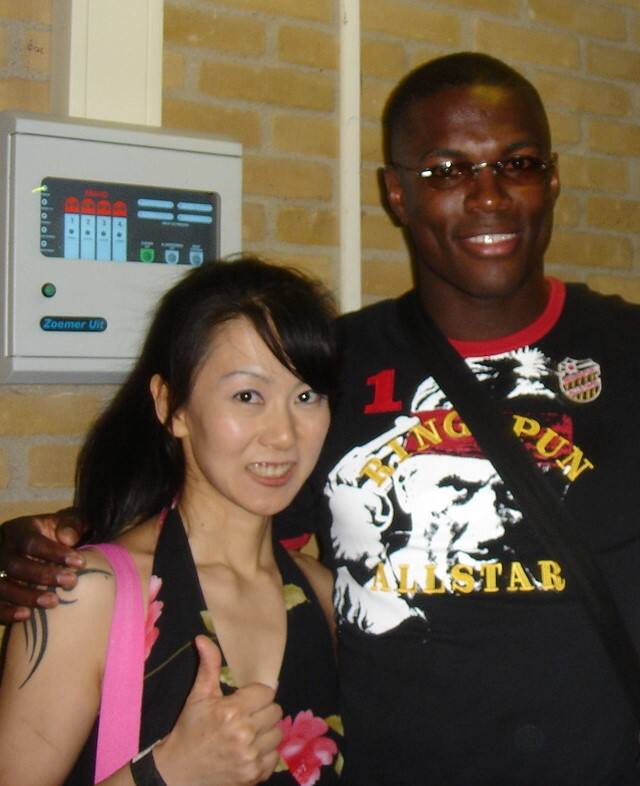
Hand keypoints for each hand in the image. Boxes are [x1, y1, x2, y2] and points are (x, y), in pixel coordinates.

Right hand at [0, 508, 85, 623]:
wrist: (51, 548)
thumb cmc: (61, 534)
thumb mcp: (69, 523)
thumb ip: (72, 525)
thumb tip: (68, 539)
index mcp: (19, 530)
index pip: (31, 542)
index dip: (54, 553)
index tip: (79, 563)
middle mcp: (3, 550)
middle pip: (15, 564)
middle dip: (43, 575)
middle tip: (70, 582)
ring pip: (1, 585)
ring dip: (26, 596)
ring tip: (53, 602)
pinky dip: (6, 612)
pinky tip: (26, 616)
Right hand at [154, 636, 282, 785]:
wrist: (178, 772)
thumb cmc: (190, 729)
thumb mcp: (198, 696)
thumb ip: (208, 666)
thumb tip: (202, 638)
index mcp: (231, 711)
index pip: (267, 692)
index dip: (257, 695)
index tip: (245, 701)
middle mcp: (244, 733)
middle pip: (275, 712)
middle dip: (262, 712)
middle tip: (246, 717)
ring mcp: (250, 756)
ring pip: (277, 734)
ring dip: (265, 733)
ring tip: (249, 734)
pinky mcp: (254, 775)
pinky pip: (275, 756)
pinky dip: (265, 754)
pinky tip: (249, 751)